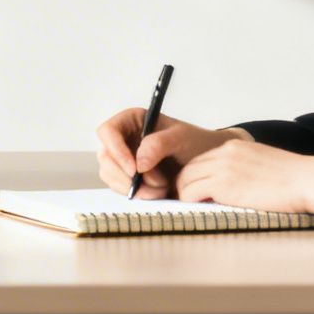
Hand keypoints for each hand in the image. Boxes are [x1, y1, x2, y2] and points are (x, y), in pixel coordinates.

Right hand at [94, 108, 247, 198]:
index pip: (108, 131)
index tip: (134, 169)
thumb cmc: (195, 144)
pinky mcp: (126, 177)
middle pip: (105, 157)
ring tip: (162, 188)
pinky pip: (119, 187)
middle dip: (128, 175)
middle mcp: (123, 138)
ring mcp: (122, 158)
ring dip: (134, 187)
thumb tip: (138, 163)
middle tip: (156, 184)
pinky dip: (137, 194)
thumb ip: (159, 144)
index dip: (116, 150)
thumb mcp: (182, 138)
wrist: (207, 165)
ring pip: (110, 175)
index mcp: (132, 120)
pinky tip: (157, 192)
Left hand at [175, 139, 313, 214]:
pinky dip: (189, 201)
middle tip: (186, 201)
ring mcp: (222, 167)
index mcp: (234, 146)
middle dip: (184, 184)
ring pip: (185, 179)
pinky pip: (191, 192)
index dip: (194, 176)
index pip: (201, 159)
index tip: (194, 190)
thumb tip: (230, 185)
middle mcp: (225, 153)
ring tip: (192, 207)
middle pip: (189, 168)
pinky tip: (198, 209)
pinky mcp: (223, 183)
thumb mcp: (261, 162)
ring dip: (185, 194)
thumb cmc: (291, 179)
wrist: (305, 180)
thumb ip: (242, 167)